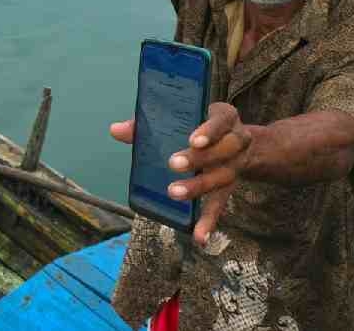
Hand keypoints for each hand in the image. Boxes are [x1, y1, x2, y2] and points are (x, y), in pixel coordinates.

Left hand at [110, 103, 252, 246]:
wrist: (238, 140)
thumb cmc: (198, 125)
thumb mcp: (182, 117)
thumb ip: (149, 122)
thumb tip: (116, 130)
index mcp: (224, 118)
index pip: (221, 121)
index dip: (209, 131)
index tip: (193, 141)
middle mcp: (236, 141)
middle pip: (224, 150)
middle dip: (199, 159)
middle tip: (173, 164)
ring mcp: (235, 166)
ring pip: (222, 177)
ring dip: (199, 186)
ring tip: (174, 193)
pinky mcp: (229, 188)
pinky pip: (220, 205)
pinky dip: (209, 221)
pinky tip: (199, 237)